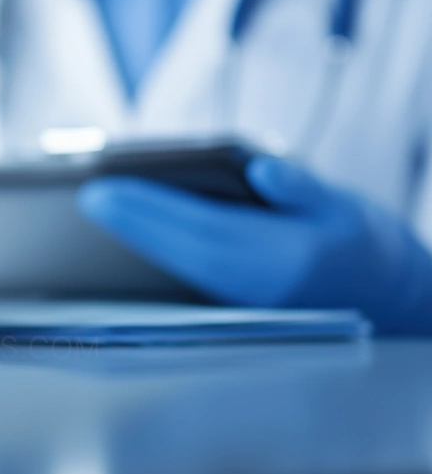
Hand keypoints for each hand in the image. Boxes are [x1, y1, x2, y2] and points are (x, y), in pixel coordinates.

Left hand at [78, 156, 431, 334]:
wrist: (389, 299)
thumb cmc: (360, 242)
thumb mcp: (344, 206)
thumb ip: (302, 187)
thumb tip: (264, 170)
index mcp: (285, 260)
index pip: (203, 230)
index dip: (150, 209)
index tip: (104, 189)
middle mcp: (259, 289)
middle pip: (180, 250)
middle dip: (131, 223)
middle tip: (84, 195)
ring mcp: (244, 302)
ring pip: (178, 266)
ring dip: (136, 237)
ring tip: (94, 206)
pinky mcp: (234, 304)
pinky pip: (186, 275)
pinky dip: (154, 251)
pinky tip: (123, 231)